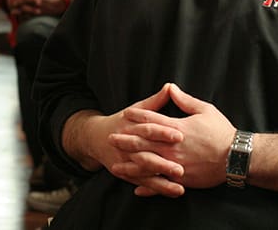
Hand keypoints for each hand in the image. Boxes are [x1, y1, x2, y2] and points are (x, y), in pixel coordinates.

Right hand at [64, 85, 185, 197]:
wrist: (95, 138)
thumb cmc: (123, 121)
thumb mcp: (136, 109)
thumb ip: (155, 101)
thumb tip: (169, 86)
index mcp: (131, 126)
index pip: (148, 128)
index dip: (163, 132)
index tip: (180, 135)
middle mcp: (126, 145)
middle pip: (145, 154)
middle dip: (162, 162)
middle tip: (181, 168)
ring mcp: (125, 161)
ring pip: (144, 173)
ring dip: (161, 181)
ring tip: (180, 186)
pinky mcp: (126, 174)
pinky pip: (142, 183)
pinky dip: (156, 189)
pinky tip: (173, 191)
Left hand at [109, 84, 234, 195]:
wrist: (236, 157)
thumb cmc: (222, 132)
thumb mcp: (205, 110)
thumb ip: (184, 100)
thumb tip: (170, 87)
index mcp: (177, 128)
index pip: (152, 120)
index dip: (137, 117)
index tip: (125, 114)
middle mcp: (173, 147)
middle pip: (144, 143)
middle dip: (126, 140)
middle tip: (111, 139)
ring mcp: (176, 164)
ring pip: (148, 165)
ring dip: (130, 165)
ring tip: (116, 166)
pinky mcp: (182, 179)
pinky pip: (161, 184)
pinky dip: (148, 187)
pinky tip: (137, 188)